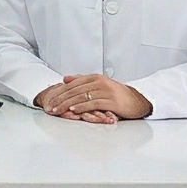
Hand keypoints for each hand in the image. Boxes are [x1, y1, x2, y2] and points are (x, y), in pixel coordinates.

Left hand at [34, 73, 149, 123]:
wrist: (137, 100)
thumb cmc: (117, 95)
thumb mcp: (98, 85)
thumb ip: (82, 81)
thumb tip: (65, 78)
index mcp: (94, 78)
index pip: (72, 84)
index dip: (59, 92)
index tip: (49, 100)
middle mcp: (99, 82)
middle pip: (75, 91)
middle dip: (60, 99)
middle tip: (50, 107)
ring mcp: (106, 91)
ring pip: (82, 97)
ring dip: (67, 104)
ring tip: (57, 110)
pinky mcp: (112, 101)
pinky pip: (94, 103)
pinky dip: (82, 106)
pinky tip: (74, 110)